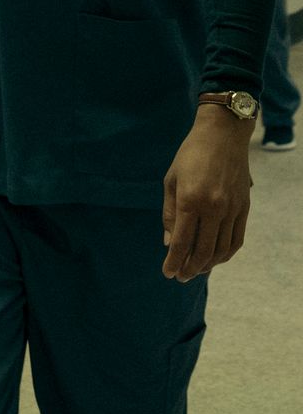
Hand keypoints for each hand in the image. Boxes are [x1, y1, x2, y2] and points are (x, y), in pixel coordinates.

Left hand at [162, 104, 253, 280]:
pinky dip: (226, 254)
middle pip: (202, 251)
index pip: (181, 242)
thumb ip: (169, 214)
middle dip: (190, 268)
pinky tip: (215, 258)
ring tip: (196, 270)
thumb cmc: (190, 156)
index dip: (174, 261)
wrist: (222, 136)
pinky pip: (236, 240)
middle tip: (180, 277)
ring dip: (208, 265)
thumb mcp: (171, 181)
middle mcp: (213, 209)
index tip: (168, 273)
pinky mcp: (244, 209)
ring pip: (221, 249)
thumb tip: (168, 243)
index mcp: (190, 201)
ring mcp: (232, 210)